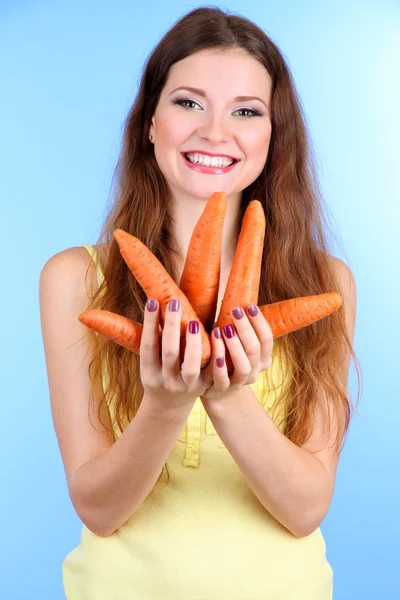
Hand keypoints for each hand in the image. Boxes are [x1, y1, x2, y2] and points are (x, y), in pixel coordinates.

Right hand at [139, 298, 212, 417]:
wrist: (169, 406)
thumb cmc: (158, 373)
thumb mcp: (150, 361)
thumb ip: (154, 339)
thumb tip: (157, 302)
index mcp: (149, 372)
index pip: (148, 346)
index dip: (150, 324)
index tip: (153, 301)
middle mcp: (167, 381)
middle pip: (169, 353)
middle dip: (171, 327)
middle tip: (174, 303)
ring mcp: (187, 386)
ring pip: (191, 365)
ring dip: (193, 342)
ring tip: (193, 322)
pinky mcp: (205, 386)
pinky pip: (213, 371)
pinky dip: (216, 353)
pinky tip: (219, 333)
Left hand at [200, 304, 273, 401]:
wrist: (216, 388)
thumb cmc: (227, 355)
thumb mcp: (239, 342)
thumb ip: (242, 326)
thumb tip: (241, 287)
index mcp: (263, 358)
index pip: (267, 339)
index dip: (260, 323)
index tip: (251, 306)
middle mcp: (255, 371)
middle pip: (255, 350)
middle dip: (246, 329)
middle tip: (236, 311)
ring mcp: (239, 382)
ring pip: (243, 366)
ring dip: (234, 346)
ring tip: (223, 329)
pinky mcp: (222, 389)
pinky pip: (223, 380)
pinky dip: (220, 367)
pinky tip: (215, 355)